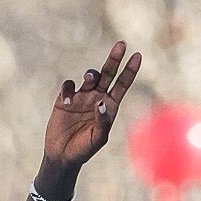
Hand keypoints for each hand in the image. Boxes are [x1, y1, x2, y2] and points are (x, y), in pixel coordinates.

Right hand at [41, 40, 140, 173]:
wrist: (62, 156)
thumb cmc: (84, 149)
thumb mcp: (98, 138)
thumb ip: (103, 121)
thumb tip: (102, 102)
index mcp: (109, 106)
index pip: (122, 84)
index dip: (130, 70)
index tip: (137, 55)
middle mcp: (97, 98)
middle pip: (108, 74)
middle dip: (114, 60)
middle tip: (121, 45)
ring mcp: (81, 97)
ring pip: (89, 77)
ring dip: (91, 74)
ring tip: (90, 78)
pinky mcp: (64, 99)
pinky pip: (68, 86)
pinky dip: (68, 89)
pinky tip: (67, 101)